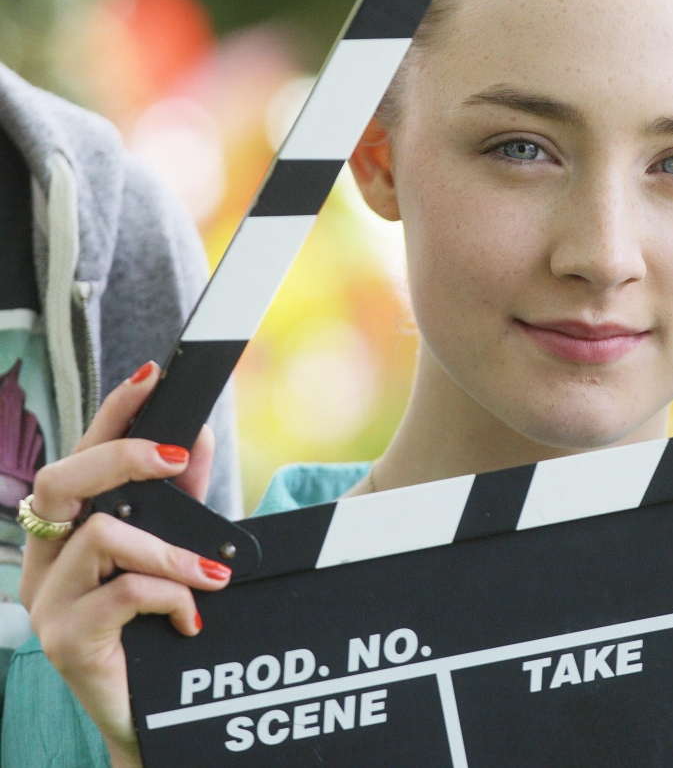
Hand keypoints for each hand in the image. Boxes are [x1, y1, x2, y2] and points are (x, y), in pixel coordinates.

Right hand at [20, 364, 232, 767]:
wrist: (152, 713)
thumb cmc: (157, 623)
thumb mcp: (174, 549)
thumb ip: (182, 496)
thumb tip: (197, 435)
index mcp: (68, 529)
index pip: (81, 454)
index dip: (112, 412)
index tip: (152, 374)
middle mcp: (46, 559)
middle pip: (63, 479)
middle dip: (124, 457)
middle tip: (176, 457)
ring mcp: (47, 601)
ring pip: (100, 536)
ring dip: (169, 548)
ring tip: (211, 574)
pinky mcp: (64, 640)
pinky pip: (122, 594)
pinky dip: (169, 594)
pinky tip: (191, 615)